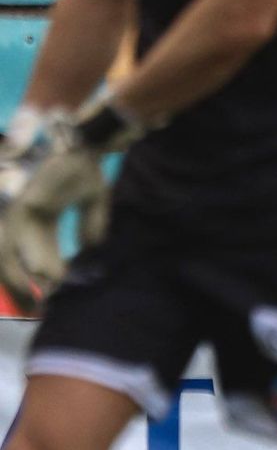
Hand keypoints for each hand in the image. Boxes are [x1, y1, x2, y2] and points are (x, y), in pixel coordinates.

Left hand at [0, 99, 133, 311]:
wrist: (82, 140)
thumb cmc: (86, 166)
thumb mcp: (94, 201)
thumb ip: (91, 227)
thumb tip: (91, 252)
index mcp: (40, 217)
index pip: (36, 255)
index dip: (42, 278)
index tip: (52, 299)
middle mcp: (24, 217)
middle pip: (12, 258)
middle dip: (22, 286)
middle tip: (37, 309)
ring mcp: (20, 211)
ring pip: (9, 253)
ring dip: (20, 280)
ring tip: (36, 299)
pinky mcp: (24, 206)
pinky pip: (19, 241)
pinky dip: (28, 262)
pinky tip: (42, 279)